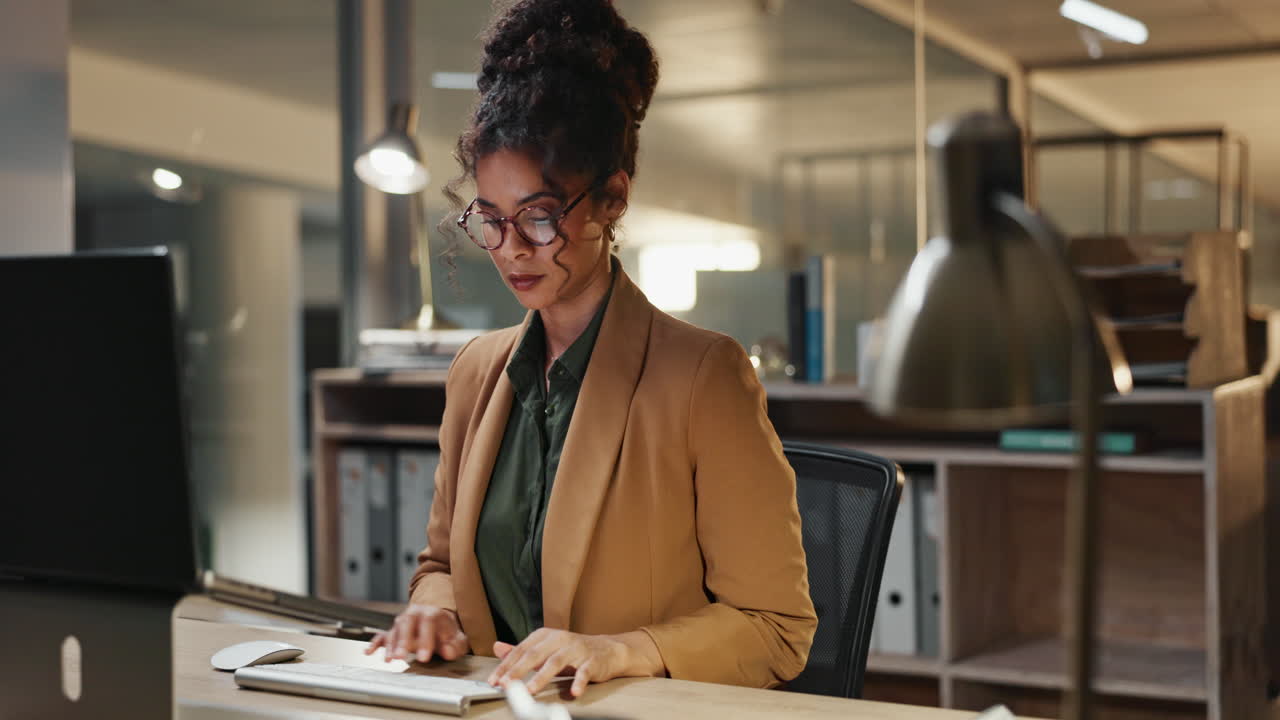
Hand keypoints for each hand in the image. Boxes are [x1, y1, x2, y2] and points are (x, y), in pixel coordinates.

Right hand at [365, 604, 469, 662]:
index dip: (425, 639)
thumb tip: (447, 651)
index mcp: (433, 613)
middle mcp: (415, 614)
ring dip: (391, 645)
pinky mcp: (394, 632)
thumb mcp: (458, 640)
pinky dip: (375, 643)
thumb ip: (455, 645)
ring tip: (390, 660)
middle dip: (403, 640)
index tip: (424, 658)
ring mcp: (403, 622)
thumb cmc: (448, 634)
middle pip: (407, 622)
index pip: (428, 621)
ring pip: (394, 630)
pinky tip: (369, 652)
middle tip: (401, 657)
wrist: (440, 625)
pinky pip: (382, 635)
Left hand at [486, 628, 663, 697]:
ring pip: (556, 662)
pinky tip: (573, 692)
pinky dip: (579, 682)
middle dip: (519, 671)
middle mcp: (560, 639)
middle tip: (507, 685)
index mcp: (546, 635)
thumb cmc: (572, 652)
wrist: (607, 650)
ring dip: (542, 677)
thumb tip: (497, 647)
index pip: (522, 650)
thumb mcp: (545, 649)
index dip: (507, 665)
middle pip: (535, 654)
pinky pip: (584, 671)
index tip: (495, 680)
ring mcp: (576, 649)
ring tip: (531, 690)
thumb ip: (521, 650)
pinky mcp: (592, 660)